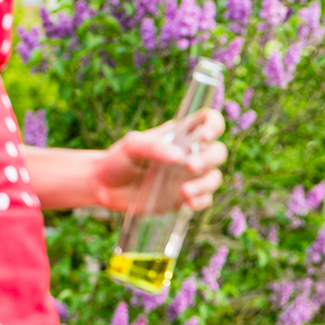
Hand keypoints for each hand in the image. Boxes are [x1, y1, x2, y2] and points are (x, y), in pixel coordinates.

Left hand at [92, 109, 227, 211]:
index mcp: (181, 134)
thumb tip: (179, 157)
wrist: (106, 187)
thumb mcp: (132, 146)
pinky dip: (200, 201)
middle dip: (210, 159)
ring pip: (214, 177)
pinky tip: (187, 203)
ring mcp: (190, 177)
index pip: (209, 121)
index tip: (204, 136)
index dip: (214, 126)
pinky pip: (205, 199)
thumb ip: (153, 147)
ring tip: (184, 192)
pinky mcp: (186, 198)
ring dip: (206, 184)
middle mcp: (190, 154)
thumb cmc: (119, 159)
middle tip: (191, 166)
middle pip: (218, 152)